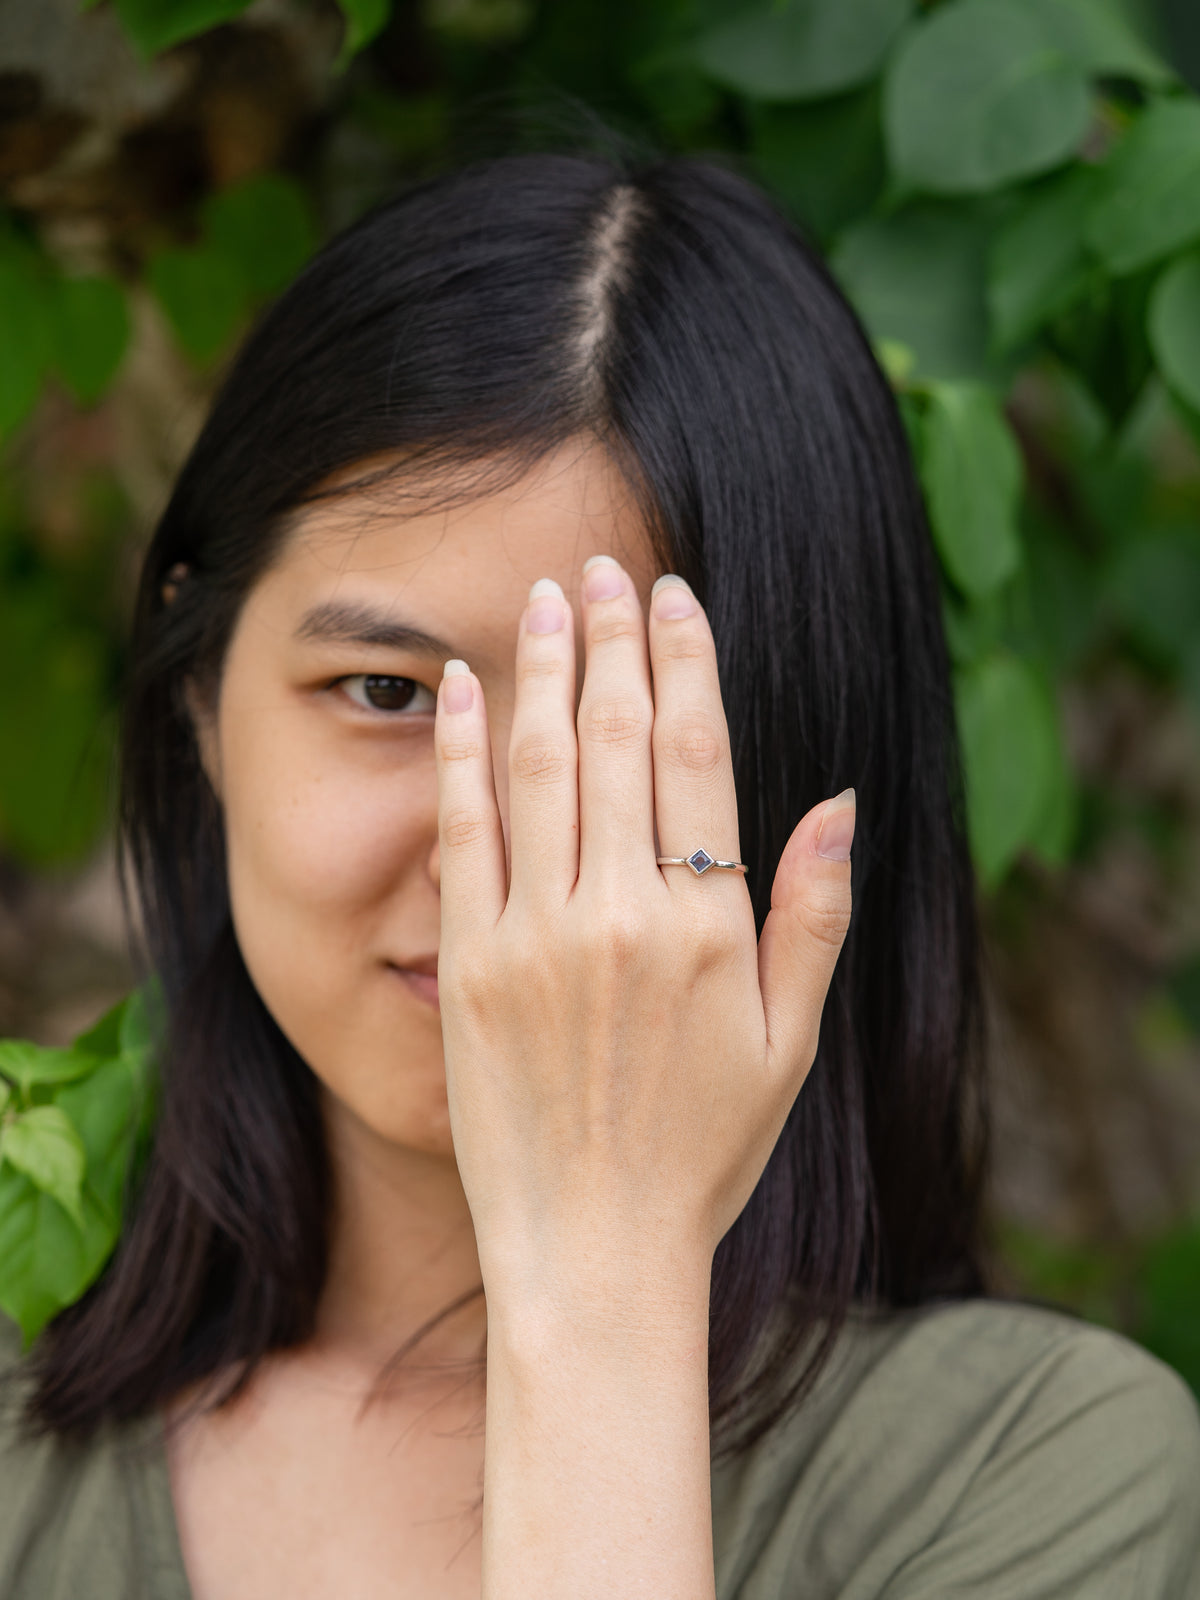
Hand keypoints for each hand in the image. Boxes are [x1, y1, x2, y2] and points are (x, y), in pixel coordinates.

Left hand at [433, 554, 853, 1301]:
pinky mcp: (471, 965)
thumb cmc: (703, 1151)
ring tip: (545, 599)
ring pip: (541, 768)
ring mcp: (535, 936)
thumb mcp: (787, 1042)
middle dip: (611, 640)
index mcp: (706, 926)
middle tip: (602, 567)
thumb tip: (837, 801)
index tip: (671, 596)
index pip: (695, 755)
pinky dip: (463, 753)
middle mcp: (619, 914)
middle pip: (616, 740)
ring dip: (544, 671)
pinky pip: (465, 833)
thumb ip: (812, 916)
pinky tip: (466, 691)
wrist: (593, 1249)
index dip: (683, 662)